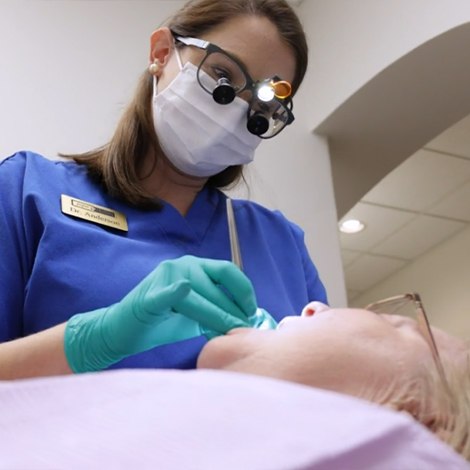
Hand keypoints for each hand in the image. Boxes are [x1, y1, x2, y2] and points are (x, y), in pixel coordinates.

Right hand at [64, 255, 256, 372]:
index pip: (228, 271)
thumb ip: (217, 313)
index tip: (251, 311)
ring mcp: (165, 277)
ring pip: (199, 295)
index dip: (245, 290)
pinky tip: (184, 289)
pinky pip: (167, 293)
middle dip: (233, 310)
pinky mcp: (150, 296)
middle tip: (244, 329)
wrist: (123, 330)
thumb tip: (244, 324)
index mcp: (195, 266)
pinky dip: (175, 291)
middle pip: (217, 286)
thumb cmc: (162, 321)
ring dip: (217, 315)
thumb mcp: (196, 315)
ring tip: (229, 332)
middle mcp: (182, 266)